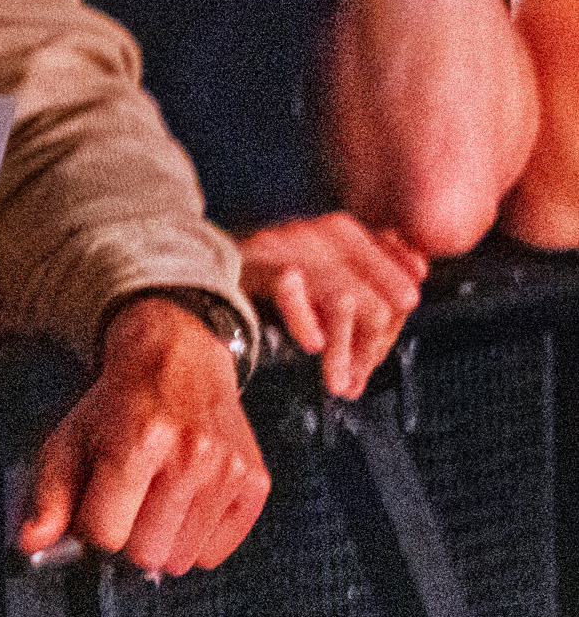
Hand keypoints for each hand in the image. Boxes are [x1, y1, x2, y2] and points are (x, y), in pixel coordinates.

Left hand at [18, 296, 268, 575]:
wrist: (178, 360)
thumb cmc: (119, 403)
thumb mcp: (71, 437)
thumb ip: (50, 493)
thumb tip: (32, 541)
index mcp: (137, 442)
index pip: (106, 533)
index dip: (93, 528)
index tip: (94, 509)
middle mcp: (190, 457)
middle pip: (147, 554)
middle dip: (128, 539)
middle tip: (126, 506)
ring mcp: (227, 472)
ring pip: (182, 559)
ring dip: (161, 542)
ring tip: (153, 501)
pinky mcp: (255, 482)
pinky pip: (217, 553)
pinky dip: (195, 541)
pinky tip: (183, 506)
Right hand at [239, 212, 425, 399]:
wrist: (198, 255)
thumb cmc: (266, 266)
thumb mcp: (325, 264)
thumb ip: (370, 270)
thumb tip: (419, 268)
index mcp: (350, 232)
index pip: (400, 288)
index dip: (390, 332)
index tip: (372, 359)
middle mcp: (328, 233)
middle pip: (378, 301)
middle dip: (371, 350)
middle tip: (355, 381)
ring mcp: (294, 244)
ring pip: (343, 302)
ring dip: (345, 352)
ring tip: (340, 384)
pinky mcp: (259, 260)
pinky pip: (292, 291)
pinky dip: (305, 320)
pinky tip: (311, 343)